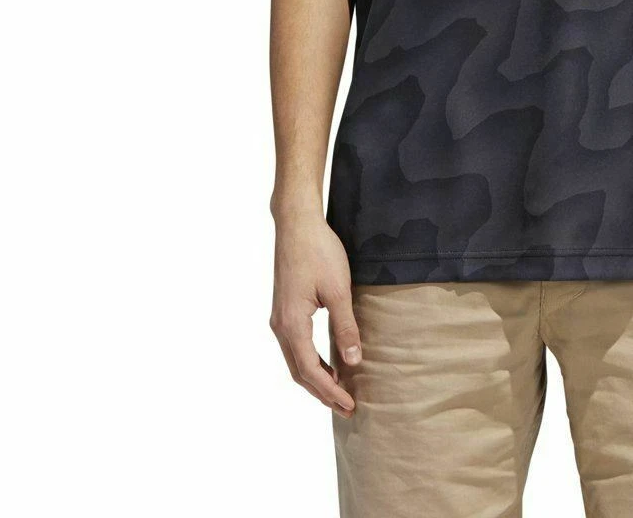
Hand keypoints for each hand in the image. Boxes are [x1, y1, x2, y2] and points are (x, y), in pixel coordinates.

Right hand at [270, 213, 360, 415]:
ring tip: (339, 392)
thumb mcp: (338, 290)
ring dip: (316, 378)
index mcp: (291, 325)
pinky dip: (311, 362)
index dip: (330, 392)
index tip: (350, 405)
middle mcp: (279, 326)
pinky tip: (328, 364)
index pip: (310, 371)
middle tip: (347, 408)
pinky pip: (295, 346)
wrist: (296, 224)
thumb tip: (354, 361)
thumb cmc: (318, 252)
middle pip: (299, 372)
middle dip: (322, 392)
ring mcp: (279, 318)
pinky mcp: (284, 310)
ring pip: (295, 360)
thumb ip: (345, 326)